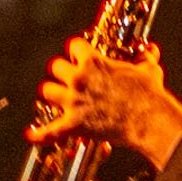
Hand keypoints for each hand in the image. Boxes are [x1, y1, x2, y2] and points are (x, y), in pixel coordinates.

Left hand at [25, 37, 181, 169]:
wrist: (148, 120)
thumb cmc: (148, 94)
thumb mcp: (149, 70)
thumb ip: (145, 58)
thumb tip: (150, 49)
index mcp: (93, 63)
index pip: (74, 45)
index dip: (77, 51)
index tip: (81, 56)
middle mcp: (78, 79)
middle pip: (55, 66)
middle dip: (62, 72)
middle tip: (71, 79)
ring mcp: (73, 102)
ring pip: (47, 91)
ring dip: (52, 94)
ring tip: (59, 98)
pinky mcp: (74, 124)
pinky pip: (50, 131)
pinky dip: (40, 134)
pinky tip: (31, 135)